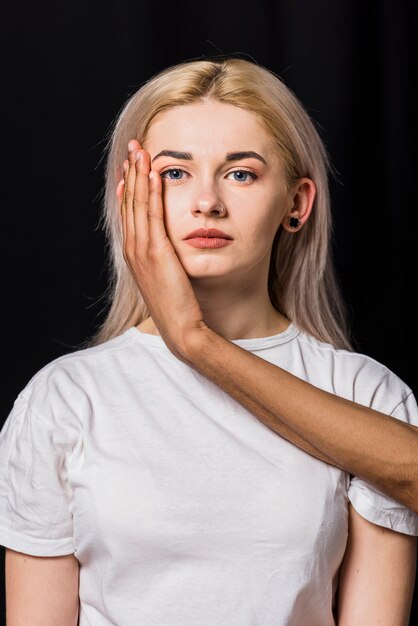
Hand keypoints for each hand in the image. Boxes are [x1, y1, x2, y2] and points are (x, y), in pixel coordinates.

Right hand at [116, 139, 208, 360]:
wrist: (180, 327)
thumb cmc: (178, 304)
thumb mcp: (166, 276)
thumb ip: (163, 256)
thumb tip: (167, 242)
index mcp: (134, 253)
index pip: (128, 212)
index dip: (128, 186)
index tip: (132, 165)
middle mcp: (133, 249)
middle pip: (128, 202)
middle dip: (131, 172)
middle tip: (135, 147)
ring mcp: (141, 250)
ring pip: (136, 204)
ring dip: (138, 174)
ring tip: (141, 151)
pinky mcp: (156, 252)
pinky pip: (152, 215)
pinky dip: (151, 192)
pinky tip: (154, 174)